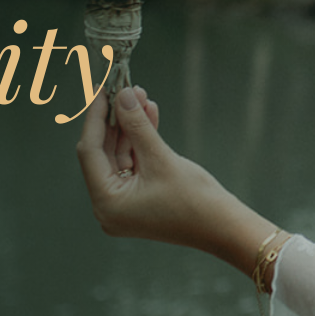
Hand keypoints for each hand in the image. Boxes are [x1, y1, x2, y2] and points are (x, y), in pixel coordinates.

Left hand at [76, 85, 240, 255]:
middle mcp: (109, 206)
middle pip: (103, 153)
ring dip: (130, 126)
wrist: (224, 227)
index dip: (95, 118)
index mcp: (106, 203)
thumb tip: (122, 95)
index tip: (101, 90)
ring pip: (120, 155)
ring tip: (140, 95)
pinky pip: (134, 163)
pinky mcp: (140, 198)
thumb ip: (138, 125)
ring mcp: (124, 203)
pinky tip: (148, 113)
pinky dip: (140, 140)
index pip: (90, 152)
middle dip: (116, 119)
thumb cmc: (194, 200)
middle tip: (123, 87)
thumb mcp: (161, 158)